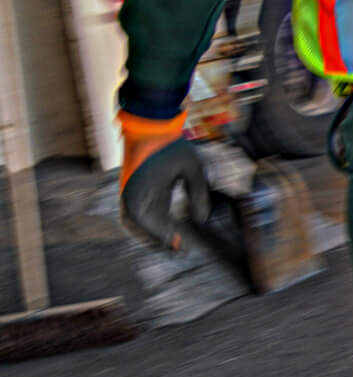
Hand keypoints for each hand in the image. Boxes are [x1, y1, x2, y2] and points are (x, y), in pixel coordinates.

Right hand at [119, 110, 210, 249]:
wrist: (148, 125)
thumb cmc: (172, 146)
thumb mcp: (193, 170)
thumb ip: (199, 195)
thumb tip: (202, 219)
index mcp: (145, 196)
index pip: (157, 229)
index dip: (170, 241)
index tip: (184, 249)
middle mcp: (131, 199)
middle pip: (142, 232)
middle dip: (158, 243)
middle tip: (178, 251)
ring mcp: (126, 194)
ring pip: (134, 225)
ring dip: (148, 236)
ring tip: (168, 243)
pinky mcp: (127, 189)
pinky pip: (132, 215)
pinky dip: (143, 225)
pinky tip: (158, 228)